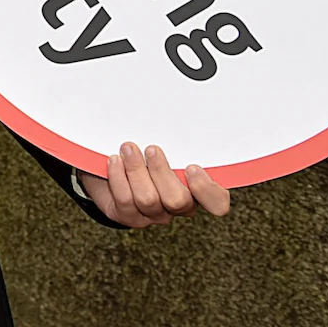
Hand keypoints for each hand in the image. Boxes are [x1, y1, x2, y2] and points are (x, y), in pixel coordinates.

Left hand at [78, 142, 230, 226]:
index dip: (207, 190)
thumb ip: (177, 138)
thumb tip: (177, 110)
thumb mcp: (167, 143)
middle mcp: (178, 206)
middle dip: (162, 172)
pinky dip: (119, 177)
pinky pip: (125, 200)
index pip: (217, 202)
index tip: (191, 167)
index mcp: (196, 189)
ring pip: (148, 200)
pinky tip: (114, 160)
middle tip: (152, 149)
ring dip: (136, 170)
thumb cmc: (146, 152)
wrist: (111, 167)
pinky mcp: (129, 216)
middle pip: (178, 200)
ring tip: (128, 148)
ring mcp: (153, 214)